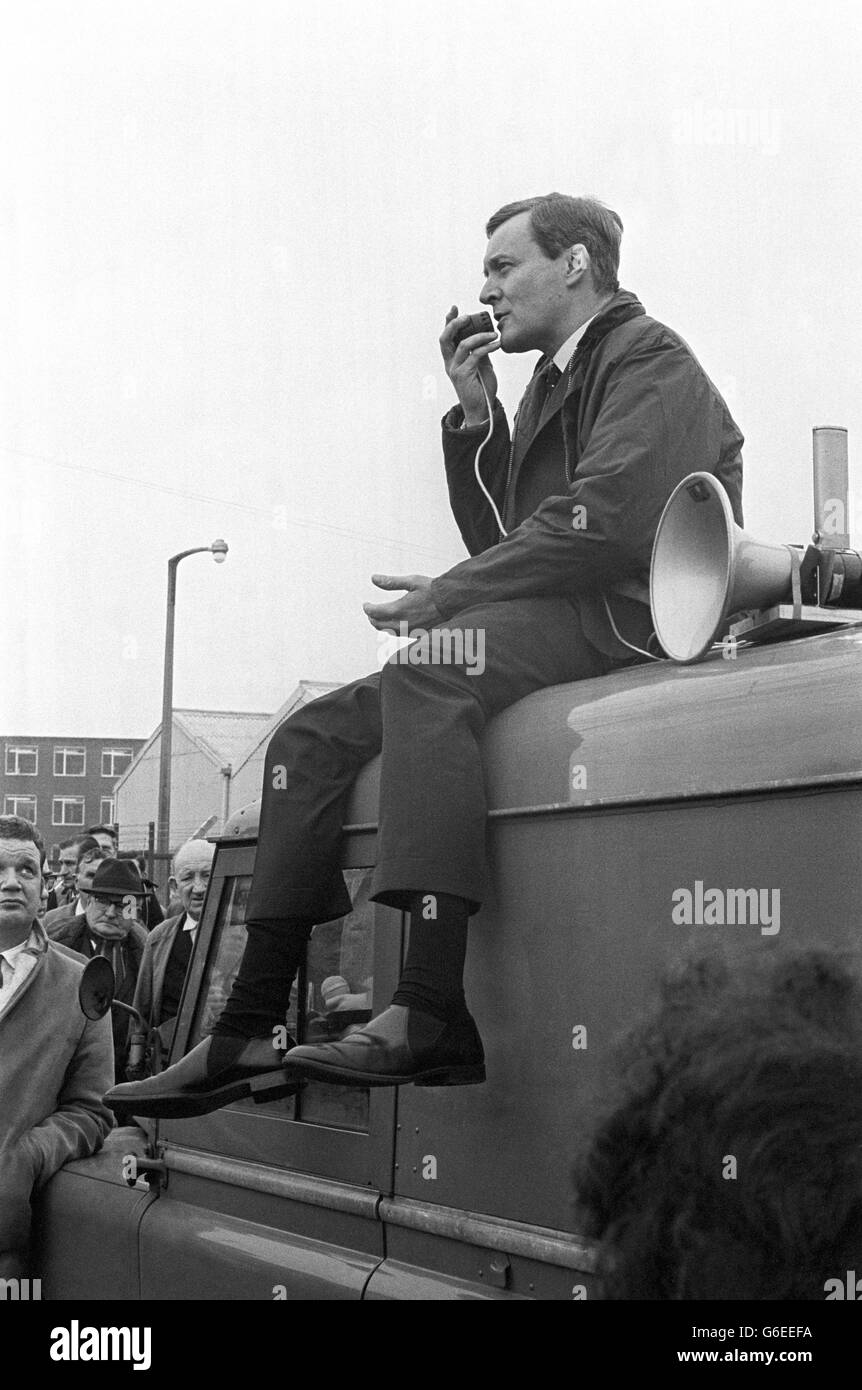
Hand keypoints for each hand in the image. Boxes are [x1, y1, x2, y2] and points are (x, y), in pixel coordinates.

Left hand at [363, 574, 442, 633]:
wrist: (451, 602)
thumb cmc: (432, 590)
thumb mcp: (411, 581)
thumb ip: (390, 582)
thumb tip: (374, 578)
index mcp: (399, 609)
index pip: (375, 612)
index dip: (367, 608)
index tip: (366, 604)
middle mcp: (403, 623)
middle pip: (379, 624)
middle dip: (372, 618)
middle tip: (370, 611)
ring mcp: (410, 630)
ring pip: (388, 631)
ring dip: (381, 625)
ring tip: (378, 618)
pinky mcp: (417, 633)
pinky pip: (399, 634)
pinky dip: (392, 629)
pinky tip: (394, 624)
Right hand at [440, 306, 499, 425]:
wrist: (482, 409)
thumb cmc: (481, 388)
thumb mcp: (482, 365)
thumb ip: (480, 351)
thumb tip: (486, 336)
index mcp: (452, 359)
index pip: (447, 337)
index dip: (448, 322)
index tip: (454, 308)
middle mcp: (450, 363)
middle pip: (445, 338)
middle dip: (455, 324)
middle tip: (467, 316)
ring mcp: (455, 369)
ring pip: (463, 345)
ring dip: (480, 336)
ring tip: (493, 333)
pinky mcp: (464, 375)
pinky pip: (475, 355)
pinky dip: (487, 347)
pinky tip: (497, 344)